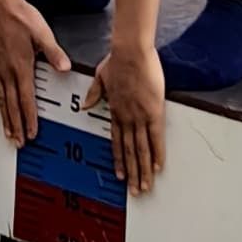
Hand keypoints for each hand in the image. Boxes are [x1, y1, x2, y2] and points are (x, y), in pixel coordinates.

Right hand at [0, 0, 67, 146]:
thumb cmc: (21, 17)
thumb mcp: (43, 34)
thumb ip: (54, 54)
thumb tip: (65, 68)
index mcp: (22, 67)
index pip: (26, 99)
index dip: (29, 118)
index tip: (31, 133)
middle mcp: (7, 70)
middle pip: (12, 105)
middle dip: (16, 125)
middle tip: (18, 142)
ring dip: (4, 118)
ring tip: (6, 133)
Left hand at [86, 34, 166, 193]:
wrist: (129, 52)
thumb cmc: (117, 59)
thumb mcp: (100, 77)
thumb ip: (94, 93)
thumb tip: (84, 105)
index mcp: (115, 110)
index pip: (116, 141)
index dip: (118, 159)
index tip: (119, 174)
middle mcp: (126, 118)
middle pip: (129, 151)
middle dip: (131, 173)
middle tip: (134, 190)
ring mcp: (140, 117)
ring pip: (141, 150)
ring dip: (142, 170)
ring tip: (144, 186)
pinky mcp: (153, 112)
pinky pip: (156, 138)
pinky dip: (157, 154)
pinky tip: (158, 167)